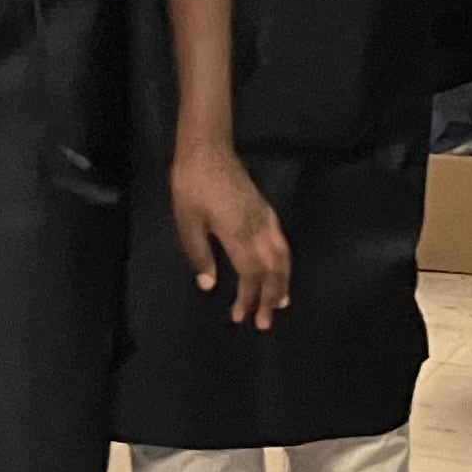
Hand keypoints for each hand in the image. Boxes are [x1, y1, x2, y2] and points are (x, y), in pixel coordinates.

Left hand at [173, 141, 292, 327]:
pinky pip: (282, 242)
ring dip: (283, 280)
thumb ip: (200, 255)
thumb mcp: (187, 223)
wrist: (206, 150)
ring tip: (280, 302)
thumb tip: (210, 284)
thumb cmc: (191, 186)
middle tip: (265, 321)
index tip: (241, 316)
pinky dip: (284, 261)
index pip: (251, 273)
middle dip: (271, 296)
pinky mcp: (265, 209)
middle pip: (273, 268)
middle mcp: (258, 228)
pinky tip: (279, 268)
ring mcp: (265, 217)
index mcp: (237, 234)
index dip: (249, 297)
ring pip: (283, 255)